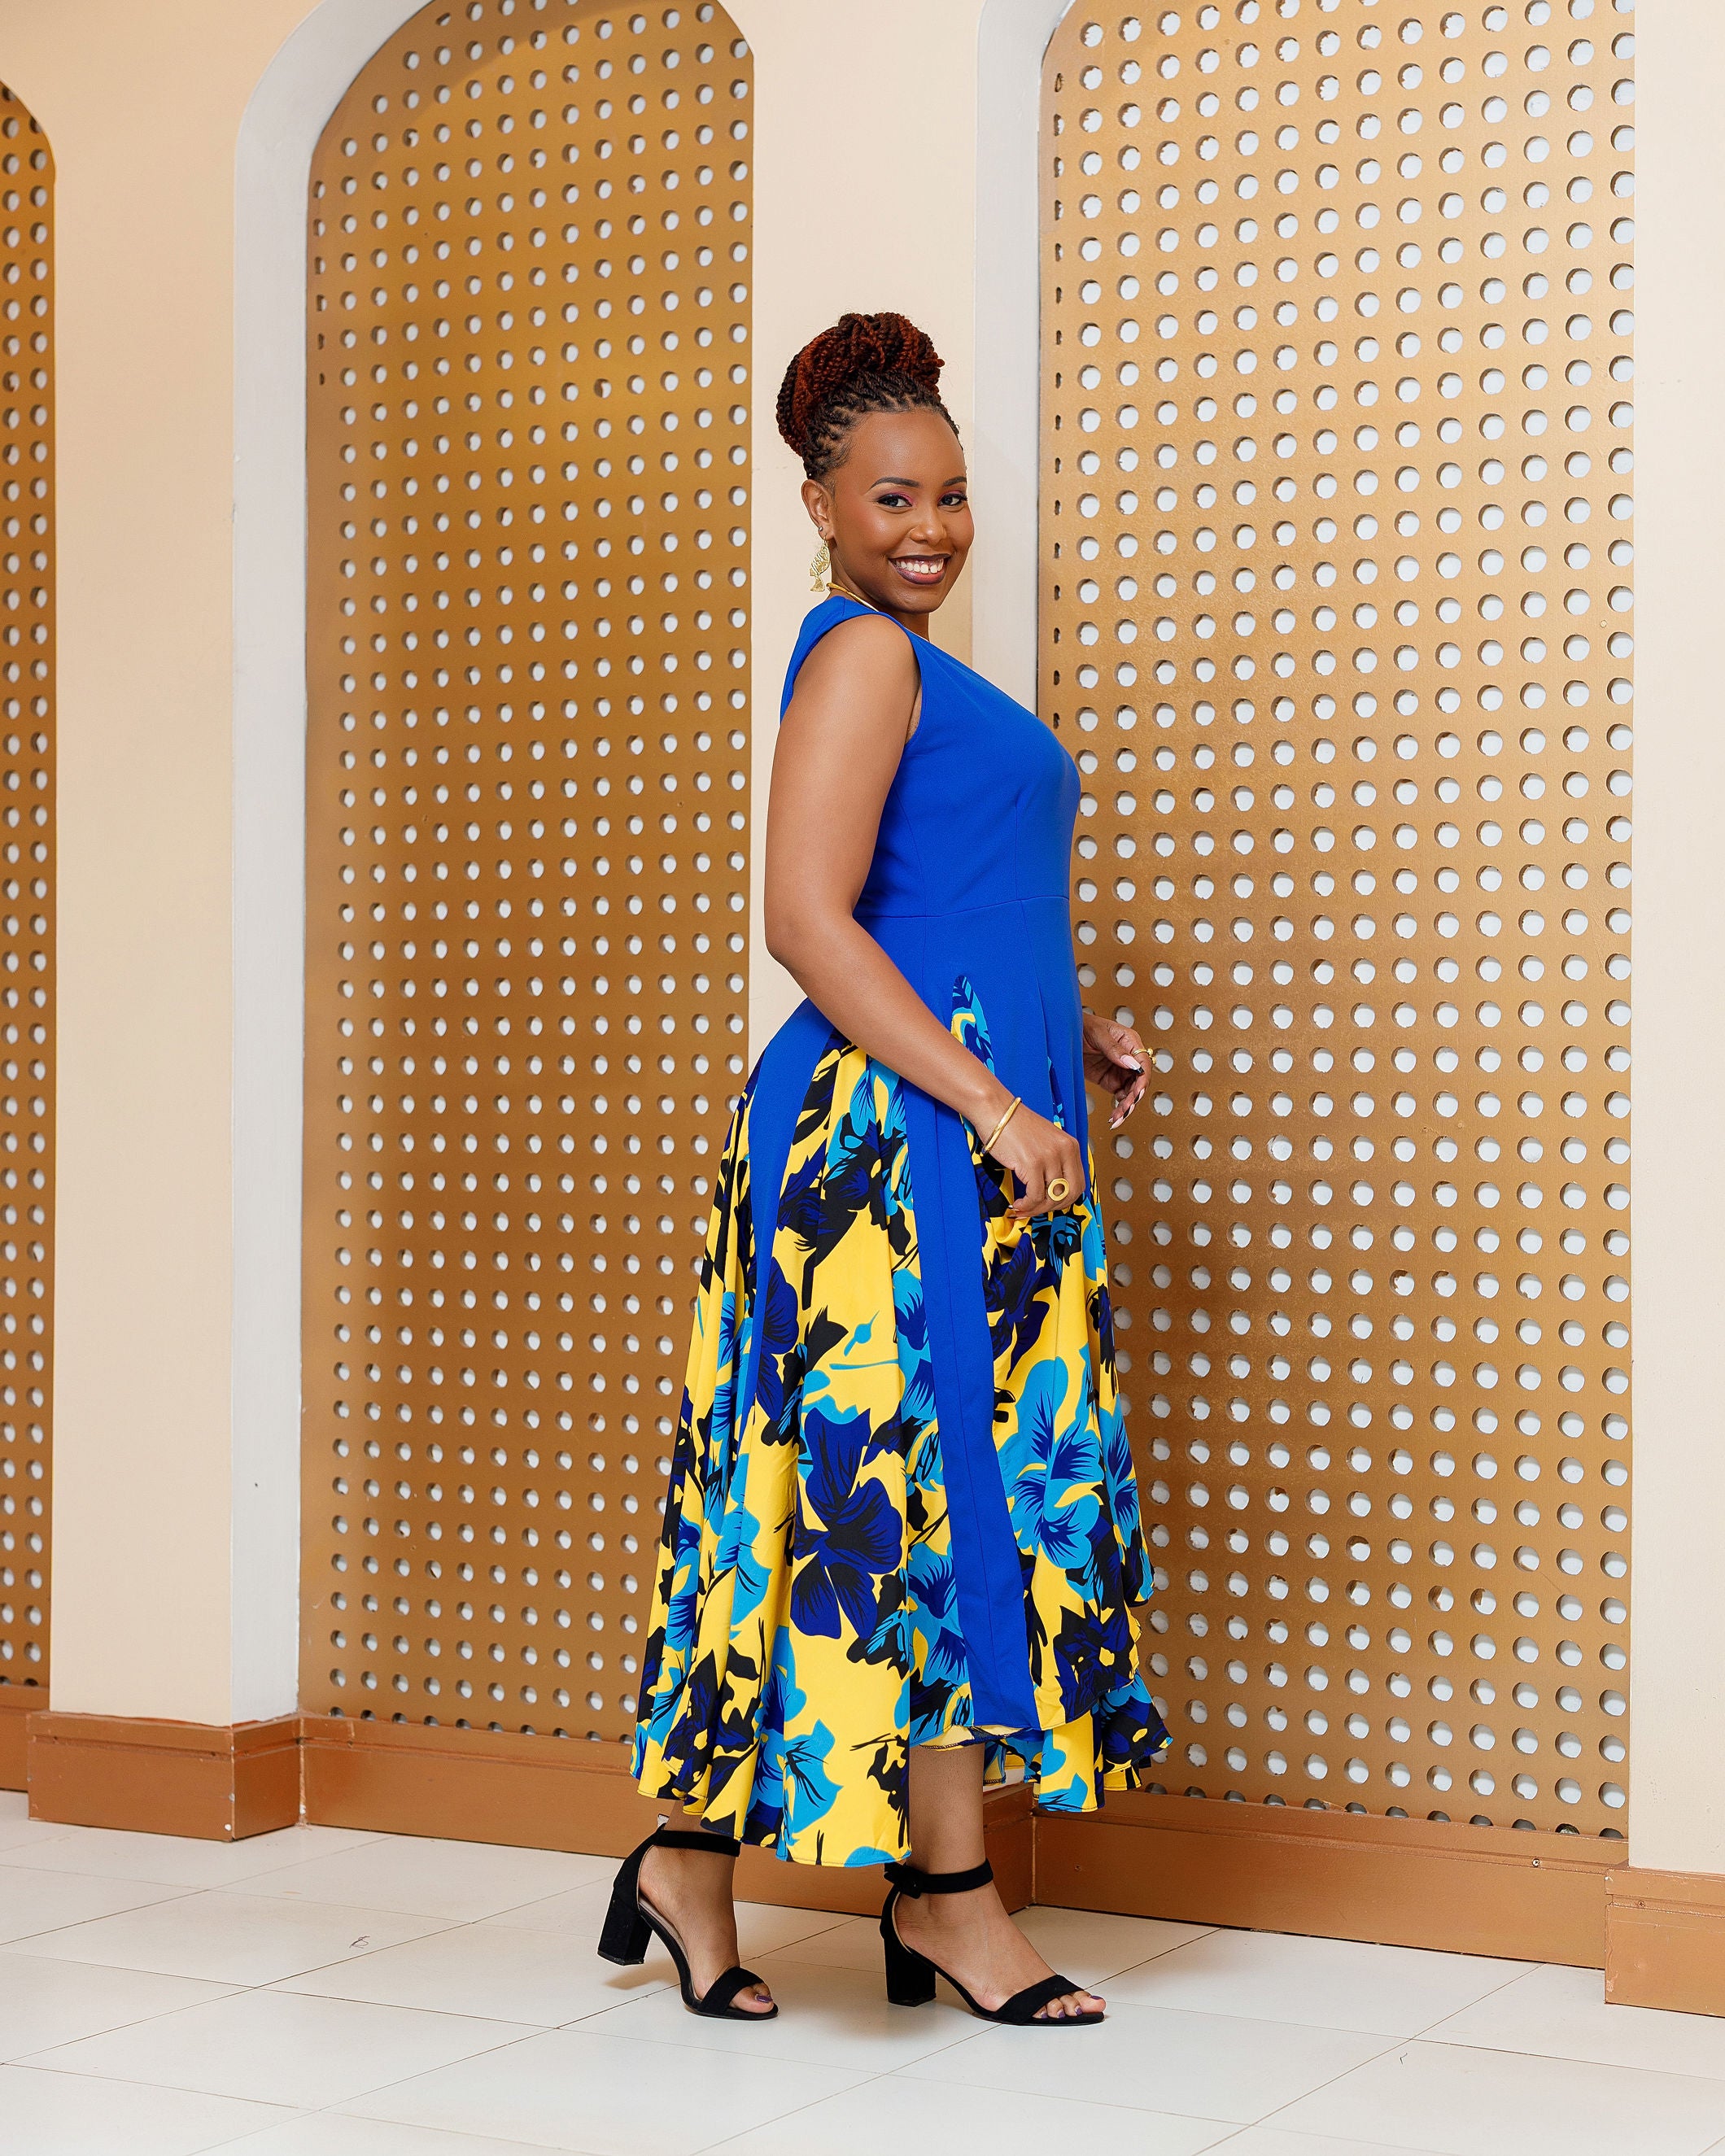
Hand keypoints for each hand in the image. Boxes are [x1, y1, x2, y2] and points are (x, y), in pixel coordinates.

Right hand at [986, 1101, 1085, 1219]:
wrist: (997, 1112)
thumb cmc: (1016, 1126)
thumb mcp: (1046, 1140)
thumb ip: (1055, 1160)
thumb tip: (1053, 1188)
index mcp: (1071, 1146)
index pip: (1079, 1183)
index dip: (1065, 1199)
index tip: (1051, 1203)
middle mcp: (1064, 1151)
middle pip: (1070, 1193)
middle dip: (1053, 1207)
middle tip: (1038, 1209)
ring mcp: (1049, 1158)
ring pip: (1051, 1197)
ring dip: (1036, 1208)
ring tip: (1023, 1207)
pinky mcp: (1032, 1164)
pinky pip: (1034, 1196)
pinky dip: (1026, 1205)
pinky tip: (1017, 1203)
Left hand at [1082, 1011, 1148, 1129]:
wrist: (1060, 1032)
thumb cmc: (1080, 1025)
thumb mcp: (1097, 1033)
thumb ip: (1114, 1049)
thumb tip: (1131, 1063)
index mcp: (1129, 1041)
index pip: (1143, 1063)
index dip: (1143, 1079)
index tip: (1138, 1092)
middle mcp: (1127, 1057)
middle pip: (1139, 1081)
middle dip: (1134, 1098)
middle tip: (1125, 1110)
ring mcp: (1119, 1070)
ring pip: (1131, 1092)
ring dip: (1126, 1106)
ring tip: (1117, 1118)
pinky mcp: (1109, 1080)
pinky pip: (1120, 1096)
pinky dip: (1118, 1108)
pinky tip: (1114, 1116)